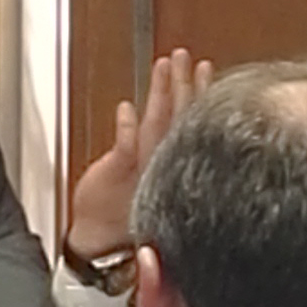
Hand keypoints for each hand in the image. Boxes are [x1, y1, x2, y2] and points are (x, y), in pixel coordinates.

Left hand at [61, 49, 211, 263]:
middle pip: (179, 119)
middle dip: (184, 85)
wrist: (101, 249)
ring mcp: (143, 169)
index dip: (197, 93)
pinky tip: (128, 107)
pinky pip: (125, 146)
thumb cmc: (120, 218)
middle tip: (188, 57)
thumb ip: (142, 146)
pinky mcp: (119, 174)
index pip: (189, 122)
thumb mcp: (144, 182)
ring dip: (162, 93)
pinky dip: (126, 126)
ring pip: (158, 126)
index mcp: (171, 165)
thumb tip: (138, 112)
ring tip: (167, 65)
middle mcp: (162, 165)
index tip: (205, 67)